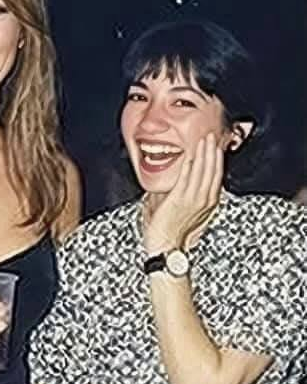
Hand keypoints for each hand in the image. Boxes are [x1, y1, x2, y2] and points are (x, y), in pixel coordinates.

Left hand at [143, 132, 223, 254]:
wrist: (166, 247)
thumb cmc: (170, 231)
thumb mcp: (179, 209)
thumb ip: (177, 194)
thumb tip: (169, 182)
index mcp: (207, 202)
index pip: (215, 176)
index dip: (217, 160)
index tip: (216, 146)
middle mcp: (204, 200)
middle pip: (212, 171)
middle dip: (213, 152)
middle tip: (212, 136)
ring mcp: (193, 200)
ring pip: (202, 172)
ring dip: (203, 154)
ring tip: (204, 140)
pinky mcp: (180, 200)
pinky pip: (187, 179)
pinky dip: (189, 166)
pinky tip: (190, 156)